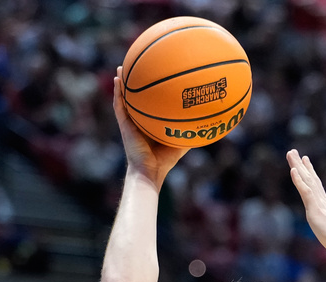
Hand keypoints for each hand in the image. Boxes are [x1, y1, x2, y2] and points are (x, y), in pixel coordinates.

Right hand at [113, 66, 186, 188]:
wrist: (149, 171)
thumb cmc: (165, 161)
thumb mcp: (181, 143)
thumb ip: (191, 132)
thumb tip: (208, 122)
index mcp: (149, 124)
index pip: (150, 105)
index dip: (152, 93)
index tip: (156, 77)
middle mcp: (138, 121)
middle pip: (137, 99)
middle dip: (137, 84)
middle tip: (139, 67)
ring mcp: (130, 122)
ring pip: (124, 99)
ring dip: (123, 83)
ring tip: (122, 67)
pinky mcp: (124, 125)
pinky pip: (119, 106)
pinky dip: (118, 92)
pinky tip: (118, 79)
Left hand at [287, 149, 325, 259]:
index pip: (316, 186)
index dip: (310, 173)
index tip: (305, 161)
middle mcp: (323, 202)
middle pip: (310, 179)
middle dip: (301, 165)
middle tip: (293, 152)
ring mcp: (320, 204)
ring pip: (307, 180)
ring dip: (297, 166)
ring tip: (290, 153)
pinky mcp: (316, 210)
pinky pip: (306, 191)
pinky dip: (299, 180)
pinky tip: (293, 169)